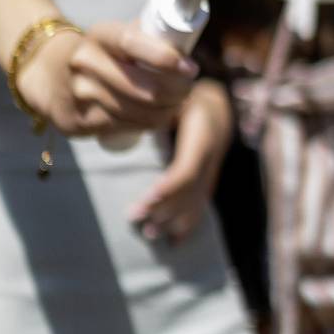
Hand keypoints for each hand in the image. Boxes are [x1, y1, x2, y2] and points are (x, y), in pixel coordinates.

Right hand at [18, 20, 194, 138]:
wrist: (43, 72)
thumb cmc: (98, 51)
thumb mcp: (117, 32)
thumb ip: (154, 17)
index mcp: (99, 35)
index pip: (133, 43)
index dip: (166, 58)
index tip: (190, 67)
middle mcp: (85, 63)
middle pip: (145, 88)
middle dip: (178, 91)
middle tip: (189, 88)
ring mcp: (80, 95)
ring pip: (141, 112)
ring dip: (168, 110)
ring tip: (176, 102)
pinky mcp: (78, 122)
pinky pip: (127, 128)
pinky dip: (149, 123)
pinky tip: (155, 115)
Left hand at [128, 80, 232, 242]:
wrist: (215, 101)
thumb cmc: (182, 91)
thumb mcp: (170, 91)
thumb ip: (149, 107)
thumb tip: (118, 120)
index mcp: (204, 131)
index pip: (188, 168)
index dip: (169, 187)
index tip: (147, 199)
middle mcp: (212, 153)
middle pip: (190, 189)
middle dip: (163, 206)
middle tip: (134, 217)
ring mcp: (214, 167)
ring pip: (197, 199)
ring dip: (173, 219)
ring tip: (149, 233)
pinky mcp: (210, 178)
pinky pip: (202, 203)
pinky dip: (188, 224)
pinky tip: (175, 242)